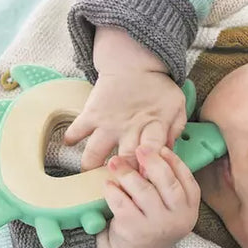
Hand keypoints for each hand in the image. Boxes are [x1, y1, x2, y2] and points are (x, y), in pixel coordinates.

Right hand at [63, 27, 187, 170]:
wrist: (134, 62)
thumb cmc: (158, 88)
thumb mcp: (177, 106)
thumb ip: (175, 129)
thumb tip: (168, 154)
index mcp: (154, 125)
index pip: (153, 151)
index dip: (149, 167)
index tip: (146, 180)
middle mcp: (130, 127)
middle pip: (126, 157)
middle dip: (123, 174)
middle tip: (118, 185)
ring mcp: (108, 122)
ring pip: (95, 151)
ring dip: (91, 165)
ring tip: (89, 174)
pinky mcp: (91, 114)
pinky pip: (76, 129)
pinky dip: (71, 139)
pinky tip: (70, 145)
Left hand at [96, 147, 200, 247]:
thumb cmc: (152, 220)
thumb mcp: (168, 206)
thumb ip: (166, 183)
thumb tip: (156, 149)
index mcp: (190, 210)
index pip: (187, 180)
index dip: (174, 161)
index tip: (160, 147)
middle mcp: (178, 219)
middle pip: (167, 182)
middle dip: (152, 161)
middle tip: (139, 148)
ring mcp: (158, 226)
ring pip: (143, 190)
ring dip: (127, 172)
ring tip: (114, 162)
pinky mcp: (136, 231)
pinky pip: (122, 203)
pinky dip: (113, 190)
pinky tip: (107, 183)